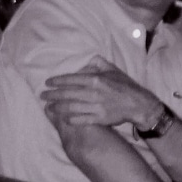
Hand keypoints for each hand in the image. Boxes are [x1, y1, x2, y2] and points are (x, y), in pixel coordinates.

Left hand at [41, 58, 166, 133]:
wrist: (139, 104)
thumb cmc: (125, 86)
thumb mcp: (113, 69)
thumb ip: (98, 63)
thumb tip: (85, 62)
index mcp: (96, 79)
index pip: (71, 79)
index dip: (57, 81)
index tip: (48, 82)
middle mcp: (94, 93)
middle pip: (67, 94)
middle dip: (52, 95)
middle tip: (43, 96)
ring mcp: (96, 107)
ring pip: (70, 108)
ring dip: (57, 108)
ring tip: (49, 107)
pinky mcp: (99, 119)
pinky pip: (79, 119)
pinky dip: (69, 119)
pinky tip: (62, 118)